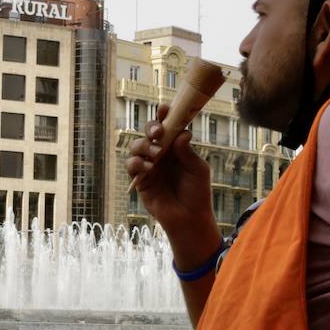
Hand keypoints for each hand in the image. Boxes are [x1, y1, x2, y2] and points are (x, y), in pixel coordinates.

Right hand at [126, 104, 219, 259]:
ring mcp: (149, 165)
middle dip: (151, 127)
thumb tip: (182, 133)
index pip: (169, 126)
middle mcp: (161, 153)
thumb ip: (188, 152)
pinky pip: (131, 165)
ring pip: (137, 145)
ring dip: (144, 145)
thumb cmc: (198, 194)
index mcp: (176, 147)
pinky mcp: (140, 180)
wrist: (189, 219)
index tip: (165, 109)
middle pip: (149, 132)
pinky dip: (137, 163)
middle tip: (159, 131)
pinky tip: (149, 168)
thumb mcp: (198, 170)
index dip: (165, 115)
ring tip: (157, 154)